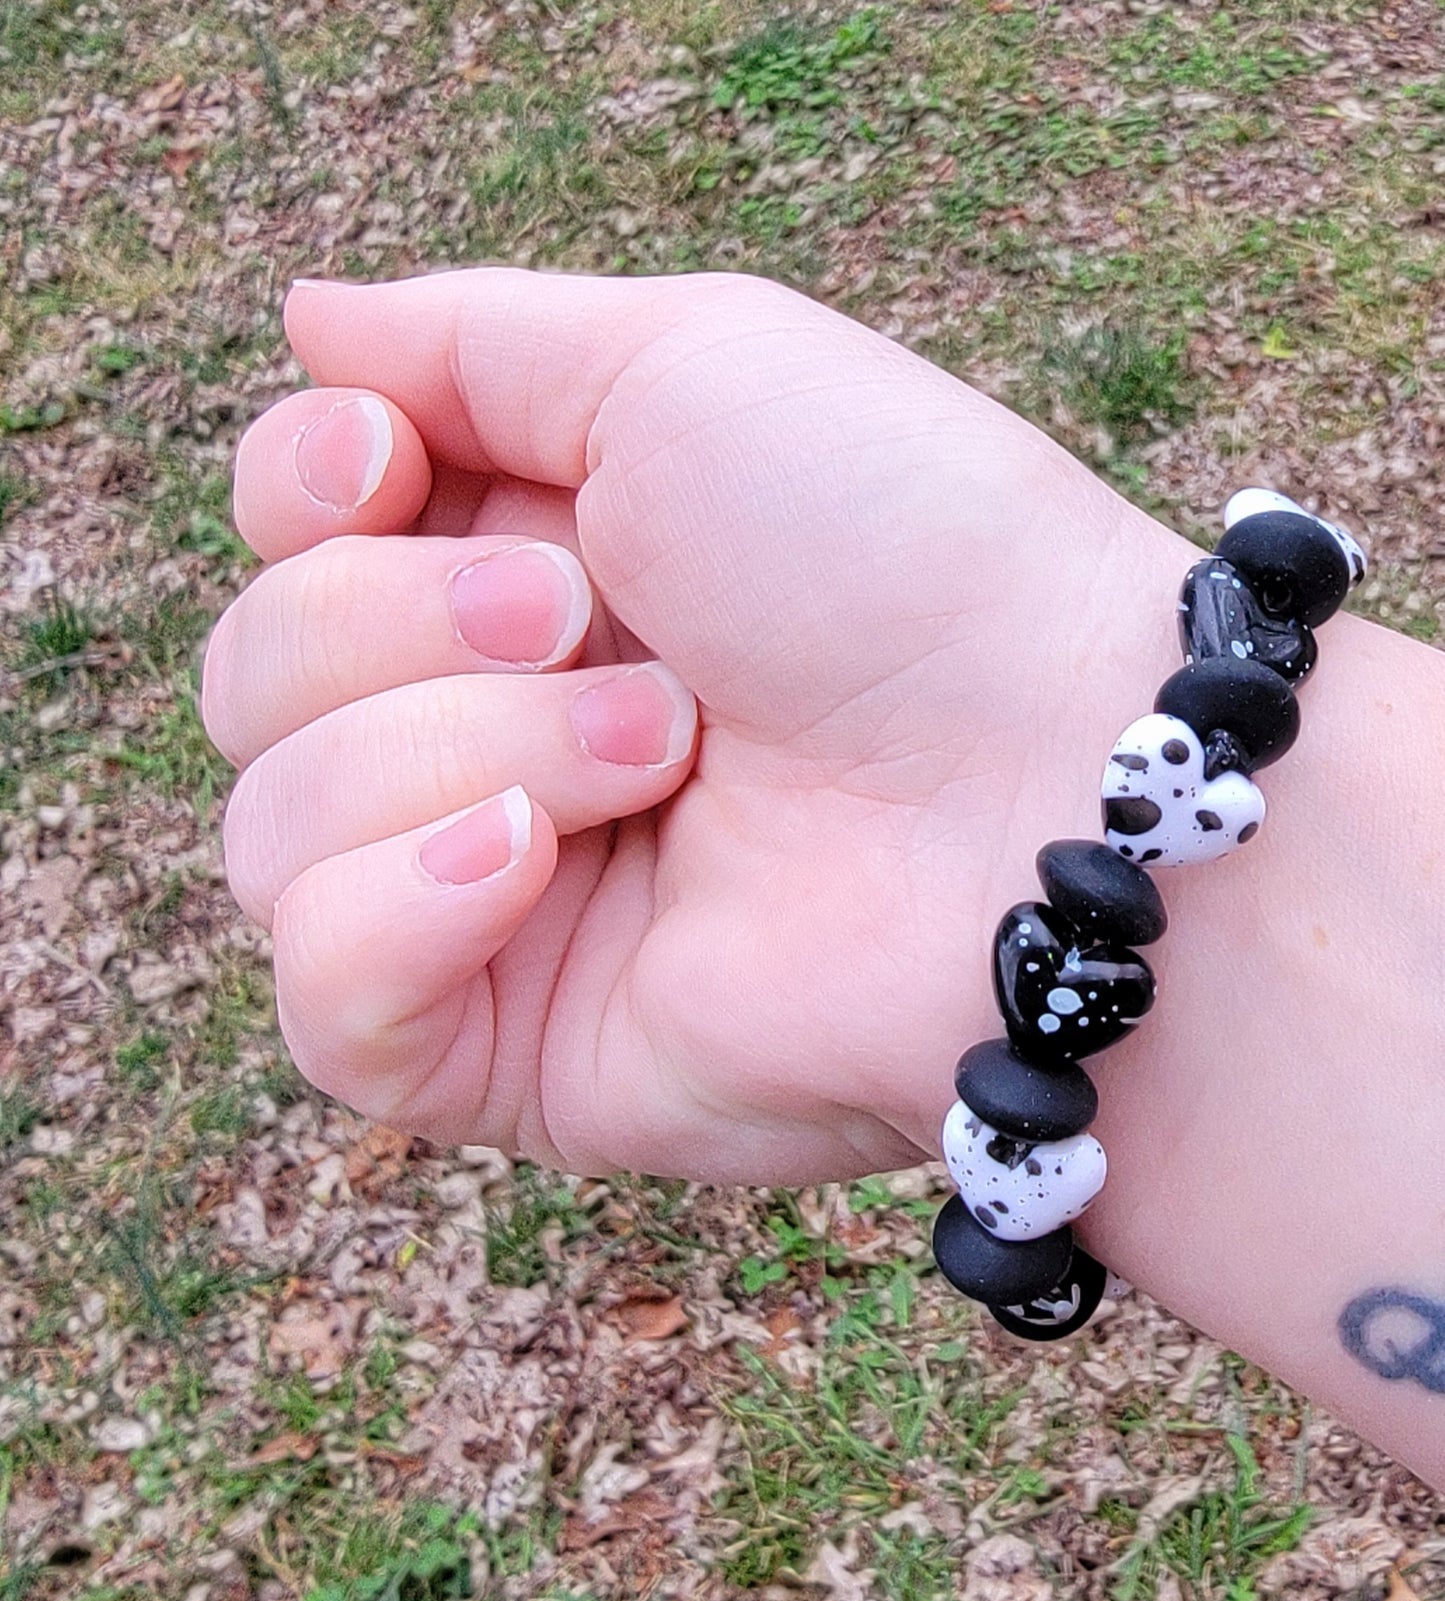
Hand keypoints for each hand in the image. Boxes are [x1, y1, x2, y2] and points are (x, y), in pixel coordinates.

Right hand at [205, 268, 1194, 1181]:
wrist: (1042, 790)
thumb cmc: (898, 553)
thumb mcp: (684, 364)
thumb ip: (470, 341)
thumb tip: (308, 325)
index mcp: (514, 575)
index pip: (284, 538)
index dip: (298, 489)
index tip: (389, 468)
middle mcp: (482, 737)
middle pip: (254, 675)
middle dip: (413, 626)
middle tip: (599, 627)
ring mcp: (486, 903)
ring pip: (268, 829)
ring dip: (461, 756)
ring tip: (665, 754)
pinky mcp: (507, 1053)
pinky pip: (321, 1006)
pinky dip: (395, 914)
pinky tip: (529, 866)